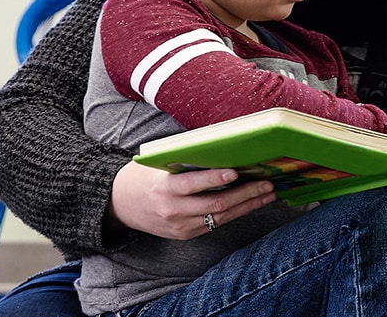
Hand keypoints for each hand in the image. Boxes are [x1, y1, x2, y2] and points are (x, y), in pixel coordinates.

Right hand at [110, 161, 276, 239]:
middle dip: (246, 194)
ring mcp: (179, 226)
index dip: (214, 179)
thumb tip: (224, 151)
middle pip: (215, 204)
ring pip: (220, 217)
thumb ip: (188, 162)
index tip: (235, 172)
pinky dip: (235, 213)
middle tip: (268, 184)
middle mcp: (172, 210)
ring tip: (268, 194)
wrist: (118, 204)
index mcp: (164, 188)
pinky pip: (215, 225)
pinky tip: (251, 204)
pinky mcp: (185, 235)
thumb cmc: (144, 177)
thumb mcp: (160, 165)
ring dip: (248, 205)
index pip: (192, 185)